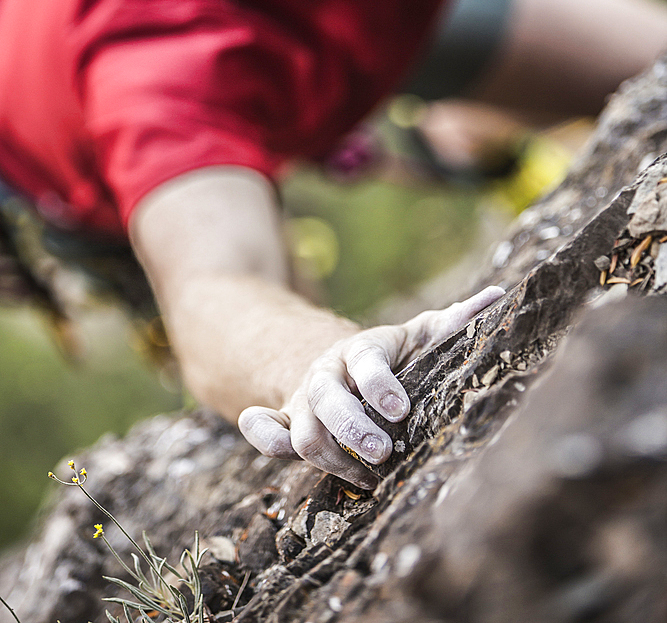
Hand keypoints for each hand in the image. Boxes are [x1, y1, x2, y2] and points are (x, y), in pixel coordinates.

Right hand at [238, 284, 504, 487]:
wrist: (337, 364)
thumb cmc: (392, 357)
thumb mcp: (418, 336)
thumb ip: (452, 322)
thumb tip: (499, 295)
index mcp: (361, 350)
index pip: (366, 360)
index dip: (379, 383)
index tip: (401, 409)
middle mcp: (327, 373)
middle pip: (328, 400)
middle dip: (353, 429)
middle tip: (382, 453)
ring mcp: (304, 400)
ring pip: (304, 432)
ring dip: (333, 457)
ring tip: (372, 477)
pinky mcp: (288, 423)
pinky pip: (263, 431)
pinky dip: (264, 439)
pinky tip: (283, 451)